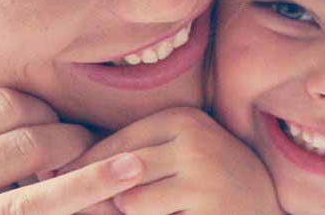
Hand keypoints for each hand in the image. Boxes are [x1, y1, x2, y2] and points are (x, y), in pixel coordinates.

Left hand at [60, 107, 281, 214]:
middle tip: (91, 204)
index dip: (83, 168)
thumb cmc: (211, 182)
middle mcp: (193, 141)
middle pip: (115, 173)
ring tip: (163, 208)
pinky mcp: (208, 211)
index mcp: (181, 118)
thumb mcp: (176, 155)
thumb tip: (54, 167)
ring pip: (129, 204)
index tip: (58, 179)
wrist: (270, 207)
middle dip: (102, 195)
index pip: (111, 144)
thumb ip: (127, 156)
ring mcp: (203, 179)